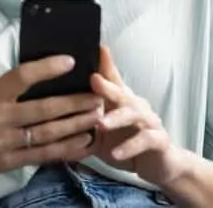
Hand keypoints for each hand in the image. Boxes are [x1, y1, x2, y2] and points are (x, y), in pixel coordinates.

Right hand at [0, 55, 102, 191]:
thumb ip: (6, 89)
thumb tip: (40, 73)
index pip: (22, 76)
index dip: (47, 68)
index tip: (70, 61)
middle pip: (43, 109)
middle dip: (74, 102)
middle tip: (97, 95)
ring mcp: (3, 143)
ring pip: (48, 133)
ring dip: (76, 124)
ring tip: (96, 115)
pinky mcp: (8, 162)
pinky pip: (42, 154)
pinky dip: (65, 148)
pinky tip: (82, 141)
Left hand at [90, 46, 190, 190]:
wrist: (158, 164)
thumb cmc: (125, 141)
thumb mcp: (102, 131)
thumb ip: (84, 120)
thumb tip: (54, 112)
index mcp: (121, 100)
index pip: (112, 78)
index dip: (105, 63)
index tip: (95, 47)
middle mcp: (135, 105)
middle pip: (122, 92)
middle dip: (107, 86)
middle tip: (93, 80)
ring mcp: (149, 121)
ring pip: (134, 114)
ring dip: (117, 118)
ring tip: (101, 124)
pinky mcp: (158, 140)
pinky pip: (145, 140)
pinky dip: (130, 147)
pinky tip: (116, 153)